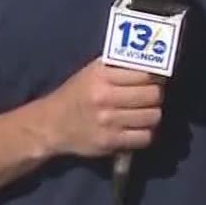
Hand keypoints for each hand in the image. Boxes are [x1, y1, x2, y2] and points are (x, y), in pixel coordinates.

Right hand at [42, 59, 163, 157]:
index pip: (146, 73)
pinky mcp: (109, 142)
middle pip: (153, 95)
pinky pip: (145, 137)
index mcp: (101, 76)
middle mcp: (104, 97)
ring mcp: (107, 121)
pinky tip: (137, 129)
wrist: (50, 125)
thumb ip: (120, 66)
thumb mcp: (92, 72)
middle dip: (155, 96)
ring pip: (153, 117)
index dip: (154, 77)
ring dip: (152, 115)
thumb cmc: (77, 94)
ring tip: (144, 113)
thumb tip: (154, 62)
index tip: (153, 80)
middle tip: (149, 98)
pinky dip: (145, 134)